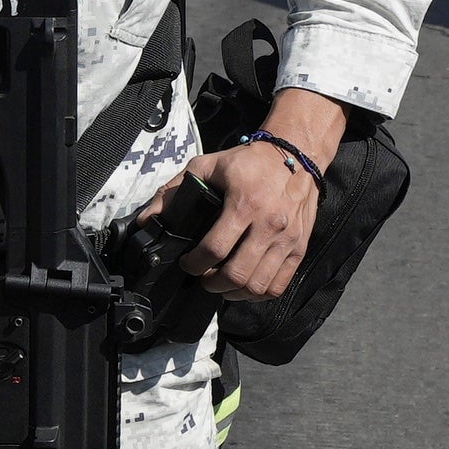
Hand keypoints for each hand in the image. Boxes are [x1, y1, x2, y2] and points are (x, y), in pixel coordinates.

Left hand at [159, 89, 348, 303]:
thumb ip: (173, 191)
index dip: (195, 264)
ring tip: (223, 283)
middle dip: (212, 284)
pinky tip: (246, 285)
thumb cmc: (250, 162)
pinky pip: (279, 285)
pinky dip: (259, 293)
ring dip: (234, 292)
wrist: (296, 155)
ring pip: (258, 286)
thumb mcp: (208, 166)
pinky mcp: (300, 247)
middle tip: (204, 278)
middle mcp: (268, 225)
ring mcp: (287, 239)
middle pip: (237, 275)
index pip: (215, 249)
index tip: (188, 264)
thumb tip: (148, 219)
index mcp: (244, 205)